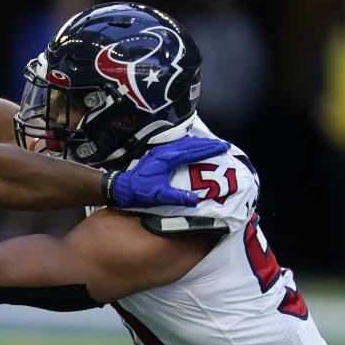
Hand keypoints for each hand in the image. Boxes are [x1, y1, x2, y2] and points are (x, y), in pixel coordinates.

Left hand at [109, 136, 230, 207]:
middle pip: (190, 144)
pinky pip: (177, 147)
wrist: (121, 188)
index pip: (193, 151)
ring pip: (184, 144)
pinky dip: (188, 146)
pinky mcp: (156, 156)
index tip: (223, 147)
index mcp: (166, 159)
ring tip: (211, 144)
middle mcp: (164, 152)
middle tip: (223, 144)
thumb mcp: (158, 196)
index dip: (209, 149)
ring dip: (198, 144)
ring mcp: (159, 152)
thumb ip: (176, 197)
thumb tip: (195, 200)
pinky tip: (192, 148)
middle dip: (208, 144)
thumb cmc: (139, 192)